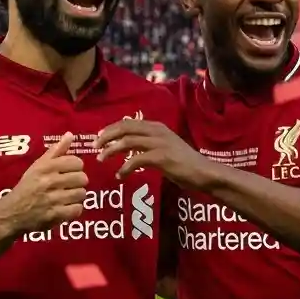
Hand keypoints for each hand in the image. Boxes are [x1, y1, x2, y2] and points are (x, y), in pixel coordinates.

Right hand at [0, 134, 87, 232]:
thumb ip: (55, 151)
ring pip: (81, 194)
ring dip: (76, 196)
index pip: (76, 162)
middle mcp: (49, 181)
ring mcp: (53, 199)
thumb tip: (70, 134)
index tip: (69, 171)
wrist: (12, 212)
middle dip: (78, 182)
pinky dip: (73, 209)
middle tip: (69, 185)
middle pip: (82, 178)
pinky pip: (77, 209)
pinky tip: (65, 207)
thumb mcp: (37, 166)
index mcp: (45, 167)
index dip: (76, 167)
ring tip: (67, 197)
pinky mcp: (55, 215)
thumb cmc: (27, 186)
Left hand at [95, 119, 214, 185]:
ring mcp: (160, 143)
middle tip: (95, 147)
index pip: (127, 123)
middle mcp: (157, 131)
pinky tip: (120, 176)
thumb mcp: (164, 147)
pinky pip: (135, 160)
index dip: (110, 129)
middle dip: (106, 136)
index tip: (99, 137)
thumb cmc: (184, 163)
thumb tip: (125, 146)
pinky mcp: (162, 157)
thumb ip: (147, 143)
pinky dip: (124, 168)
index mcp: (156, 127)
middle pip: (124, 128)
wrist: (205, 173)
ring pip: (127, 142)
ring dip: (111, 151)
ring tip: (101, 160)